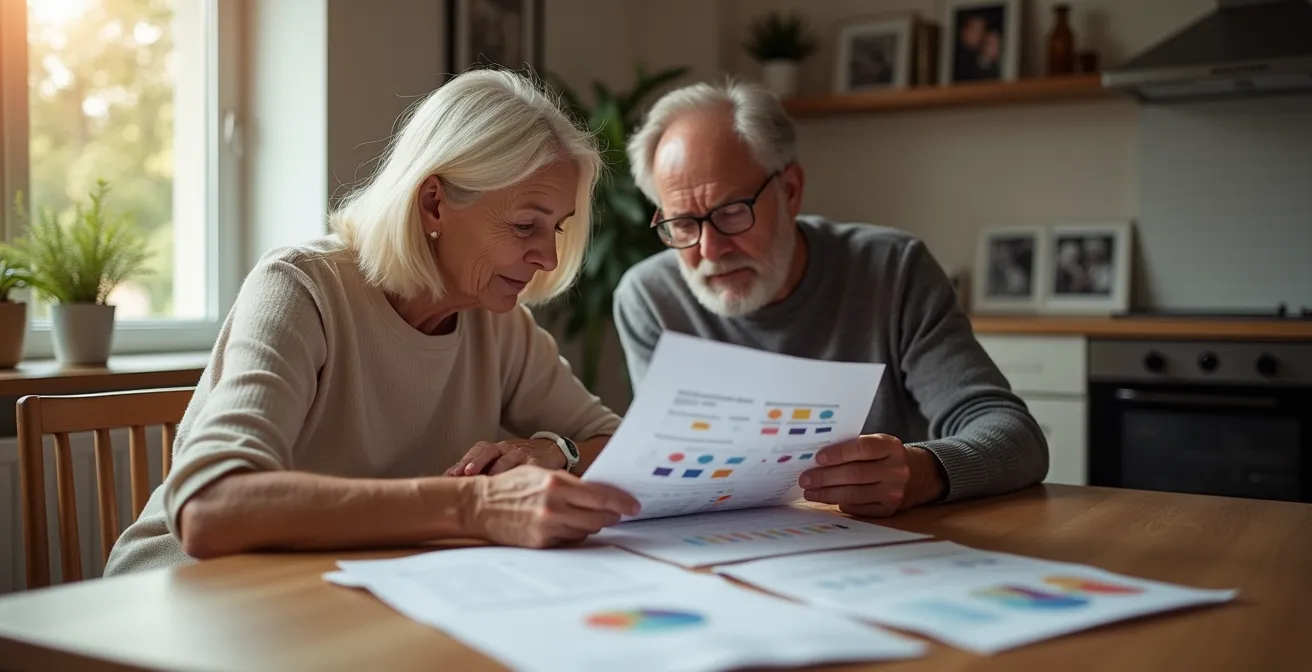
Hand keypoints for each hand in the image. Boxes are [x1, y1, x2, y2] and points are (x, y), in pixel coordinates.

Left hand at [445, 438, 564, 476]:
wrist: (550, 450)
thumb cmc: (516, 460)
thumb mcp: (497, 461)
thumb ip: (476, 469)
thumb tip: (448, 481)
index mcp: (493, 448)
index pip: (474, 452)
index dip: (462, 462)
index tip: (449, 475)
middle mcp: (505, 448)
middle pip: (487, 451)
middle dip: (475, 462)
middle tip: (466, 473)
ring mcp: (521, 453)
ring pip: (506, 460)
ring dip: (495, 471)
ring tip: (487, 483)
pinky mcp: (537, 462)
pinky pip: (527, 468)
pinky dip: (520, 476)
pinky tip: (513, 486)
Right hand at [465, 466, 640, 548]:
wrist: (478, 506)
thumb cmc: (510, 486)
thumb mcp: (540, 474)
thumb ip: (569, 483)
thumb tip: (598, 492)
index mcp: (556, 484)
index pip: (601, 496)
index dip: (621, 502)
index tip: (634, 506)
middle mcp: (555, 507)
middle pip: (599, 517)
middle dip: (611, 516)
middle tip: (617, 514)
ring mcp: (548, 527)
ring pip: (585, 530)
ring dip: (591, 525)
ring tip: (586, 517)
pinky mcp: (541, 543)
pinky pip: (568, 541)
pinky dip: (572, 534)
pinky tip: (567, 526)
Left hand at [798, 434, 938, 516]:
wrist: (915, 475)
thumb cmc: (884, 457)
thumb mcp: (877, 444)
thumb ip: (852, 447)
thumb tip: (816, 457)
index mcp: (891, 447)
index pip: (863, 448)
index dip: (839, 453)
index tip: (818, 458)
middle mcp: (896, 470)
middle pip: (855, 474)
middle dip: (825, 477)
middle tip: (805, 478)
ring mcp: (894, 492)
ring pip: (854, 494)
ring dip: (827, 494)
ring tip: (809, 491)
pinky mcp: (889, 510)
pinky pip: (859, 508)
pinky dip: (840, 503)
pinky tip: (826, 499)